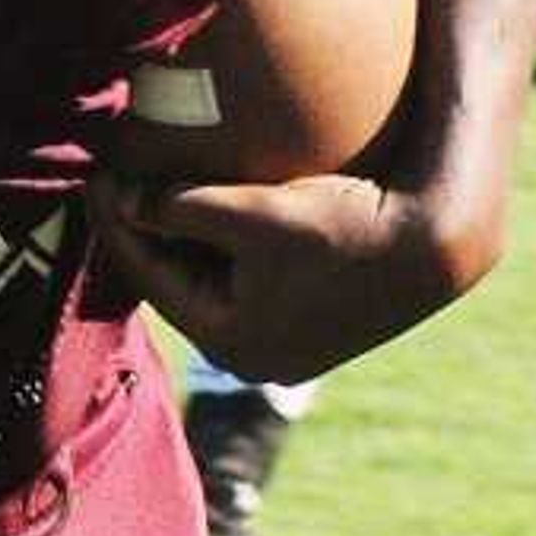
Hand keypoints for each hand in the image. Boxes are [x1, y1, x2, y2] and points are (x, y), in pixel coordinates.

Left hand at [88, 169, 487, 384]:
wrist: (439, 238)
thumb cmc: (345, 224)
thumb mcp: (252, 211)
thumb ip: (176, 207)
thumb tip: (120, 198)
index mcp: (234, 344)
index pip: (151, 277)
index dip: (118, 223)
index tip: (96, 177)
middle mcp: (256, 357)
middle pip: (178, 281)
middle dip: (147, 231)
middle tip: (114, 179)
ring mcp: (286, 343)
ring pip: (212, 277)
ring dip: (184, 234)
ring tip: (149, 183)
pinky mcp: (311, 318)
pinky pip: (246, 274)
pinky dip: (223, 239)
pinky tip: (206, 196)